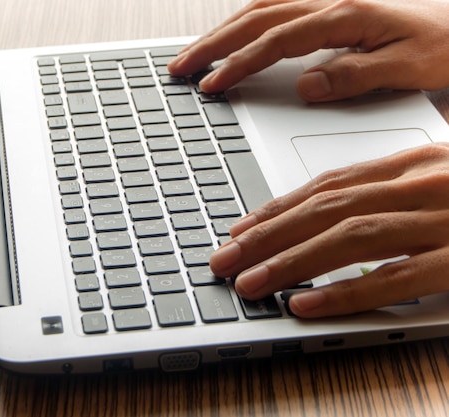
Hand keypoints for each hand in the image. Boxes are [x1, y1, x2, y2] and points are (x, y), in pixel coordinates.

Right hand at [168, 0, 448, 101]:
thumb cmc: (447, 43)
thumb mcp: (410, 67)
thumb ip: (354, 75)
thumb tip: (305, 86)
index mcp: (347, 14)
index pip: (276, 41)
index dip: (239, 63)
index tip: (211, 84)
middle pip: (256, 17)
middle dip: (213, 43)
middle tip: (180, 66)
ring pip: (262, 7)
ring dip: (225, 29)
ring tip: (197, 52)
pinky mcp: (332, 4)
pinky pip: (278, 5)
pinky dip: (249, 18)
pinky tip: (237, 31)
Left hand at [209, 143, 448, 317]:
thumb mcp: (444, 182)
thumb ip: (394, 195)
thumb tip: (333, 217)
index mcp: (416, 164)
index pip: (331, 185)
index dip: (278, 208)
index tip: (240, 228)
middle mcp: (423, 184)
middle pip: (327, 208)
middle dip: (267, 235)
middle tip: (225, 258)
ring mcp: (445, 219)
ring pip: (350, 237)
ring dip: (290, 262)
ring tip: (248, 283)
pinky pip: (396, 278)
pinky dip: (344, 292)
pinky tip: (304, 303)